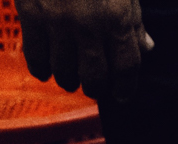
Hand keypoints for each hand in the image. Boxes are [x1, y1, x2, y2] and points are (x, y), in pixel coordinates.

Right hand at [16, 0, 151, 99]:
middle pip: (94, 76)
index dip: (127, 86)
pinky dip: (42, 69)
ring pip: (64, 72)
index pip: (127, 65)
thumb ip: (134, 17)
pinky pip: (35, 57)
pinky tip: (46, 69)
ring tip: (71, 75)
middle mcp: (88, 24)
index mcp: (117, 15)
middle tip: (94, 85)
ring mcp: (58, 22)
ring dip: (69, 78)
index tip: (124, 96)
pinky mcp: (31, 15)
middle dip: (96, 86)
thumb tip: (146, 47)